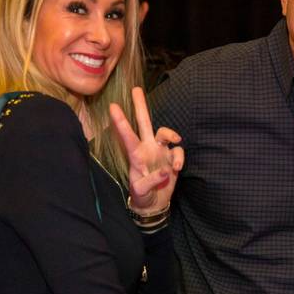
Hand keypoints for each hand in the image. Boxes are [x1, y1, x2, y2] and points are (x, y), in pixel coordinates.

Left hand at [109, 87, 183, 212]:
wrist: (155, 204)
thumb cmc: (142, 196)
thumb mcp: (141, 192)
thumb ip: (151, 181)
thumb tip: (165, 170)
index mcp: (135, 155)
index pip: (127, 136)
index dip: (121, 121)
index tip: (113, 106)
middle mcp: (147, 148)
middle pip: (144, 122)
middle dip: (140, 106)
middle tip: (136, 89)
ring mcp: (160, 151)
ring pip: (165, 132)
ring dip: (171, 134)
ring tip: (176, 141)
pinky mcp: (172, 158)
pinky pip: (179, 151)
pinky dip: (180, 158)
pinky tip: (178, 169)